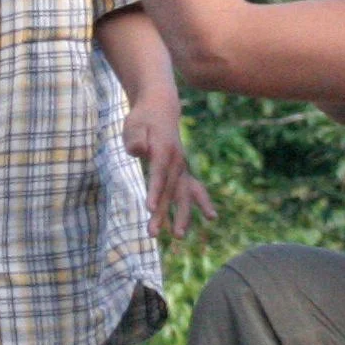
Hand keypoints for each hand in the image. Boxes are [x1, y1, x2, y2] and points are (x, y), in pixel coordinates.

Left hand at [122, 95, 215, 237]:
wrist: (160, 107)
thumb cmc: (142, 118)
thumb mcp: (133, 123)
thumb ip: (135, 137)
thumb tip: (138, 151)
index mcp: (163, 149)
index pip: (159, 173)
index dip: (155, 191)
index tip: (150, 209)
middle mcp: (176, 160)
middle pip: (172, 190)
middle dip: (166, 213)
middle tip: (158, 234)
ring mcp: (181, 167)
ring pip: (184, 194)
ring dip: (181, 215)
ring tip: (178, 236)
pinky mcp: (182, 172)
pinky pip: (193, 190)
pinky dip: (201, 203)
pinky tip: (210, 218)